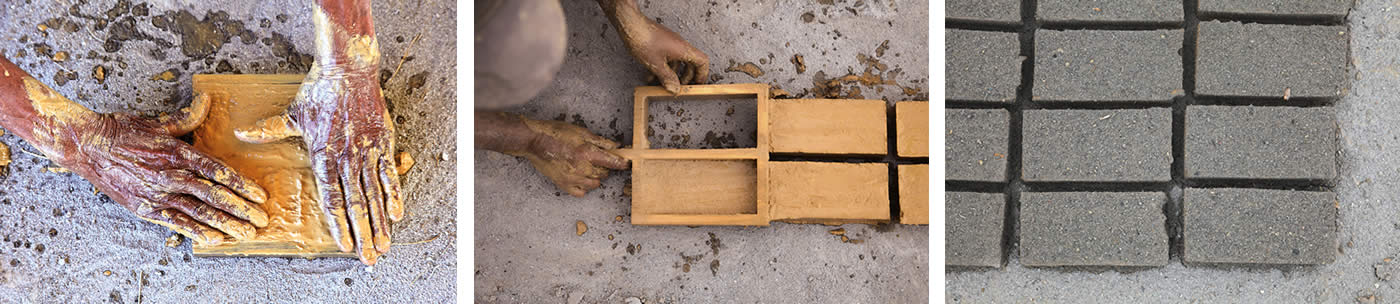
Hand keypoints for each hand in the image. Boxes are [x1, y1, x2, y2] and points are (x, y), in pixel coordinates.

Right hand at [37, 90, 269, 244]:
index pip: (219, 172)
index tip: (261, 196)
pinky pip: (176, 222)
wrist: (87, 146)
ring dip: (226, 224)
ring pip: (200, 212)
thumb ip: (187, 117)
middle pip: (215, 196)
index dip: (242, 185)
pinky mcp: (146, 208)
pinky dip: (197, 231)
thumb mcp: (158, 123)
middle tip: (262, 221)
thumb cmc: (123, 132)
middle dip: (242, 210)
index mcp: (179, 154)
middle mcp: (172, 176)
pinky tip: (215, 239)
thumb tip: (207, 101)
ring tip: (246, 233)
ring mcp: (159, 194)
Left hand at [235, 66, 401, 264]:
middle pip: (357, 204)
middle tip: (369, 257)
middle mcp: (347, 158)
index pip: (332, 199)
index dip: (339, 225)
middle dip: (364, 234)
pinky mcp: (383, 143)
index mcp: (324, 155)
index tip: (345, 245)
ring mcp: (367, 152)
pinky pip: (390, 174)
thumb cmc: (320, 91)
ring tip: (385, 243)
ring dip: (381, 222)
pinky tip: (397, 214)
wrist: (348, 70)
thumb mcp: (293, 113)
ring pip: (375, 194)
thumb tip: (243, 134)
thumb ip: (271, 129)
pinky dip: (394, 194)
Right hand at [520, 118, 628, 196]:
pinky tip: (580, 178)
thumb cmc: (557, 133)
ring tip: (587, 167)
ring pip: (595, 184)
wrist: (535, 141)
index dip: (622, 163)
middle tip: (597, 159)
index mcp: (588, 152)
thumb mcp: (581, 132)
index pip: (613, 162)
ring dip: (595, 177)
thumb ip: (600, 141)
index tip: (626, 164)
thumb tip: (616, 146)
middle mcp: (582, 168)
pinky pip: (581, 192)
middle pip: (604, 174)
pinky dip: (584, 187)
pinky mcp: (563, 184)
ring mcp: (572, 178)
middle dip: (604, 167)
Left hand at [602, 0, 710, 92]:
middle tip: (680, 87)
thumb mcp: (656, 64)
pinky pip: (667, 56)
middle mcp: (679, 44)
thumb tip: (675, 89)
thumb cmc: (643, 39)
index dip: (702, 74)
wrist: (630, 24)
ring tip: (662, 84)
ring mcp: (671, 42)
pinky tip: (651, 75)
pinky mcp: (661, 42)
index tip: (697, 84)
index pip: (702, 61)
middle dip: (686, 76)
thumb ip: (667, 78)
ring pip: (677, 60)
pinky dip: (663, 66)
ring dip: (671, 73)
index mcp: (683, 49)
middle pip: (691, 62)